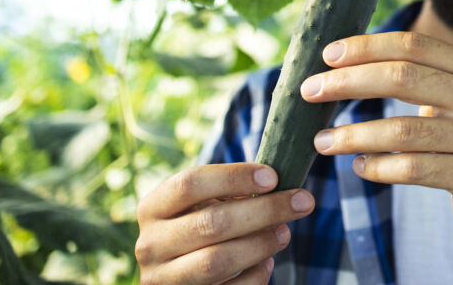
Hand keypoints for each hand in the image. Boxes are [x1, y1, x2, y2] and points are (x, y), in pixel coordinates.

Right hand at [135, 163, 314, 284]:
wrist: (176, 276)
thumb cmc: (199, 228)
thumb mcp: (202, 206)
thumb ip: (230, 195)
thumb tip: (278, 186)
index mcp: (153, 208)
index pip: (189, 184)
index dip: (234, 177)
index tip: (273, 177)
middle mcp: (150, 244)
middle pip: (210, 223)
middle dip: (264, 210)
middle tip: (302, 201)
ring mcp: (162, 279)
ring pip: (217, 261)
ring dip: (260, 244)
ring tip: (285, 232)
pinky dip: (254, 276)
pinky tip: (267, 262)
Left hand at [299, 32, 452, 241]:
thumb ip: (420, 77)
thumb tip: (347, 62)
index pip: (412, 46)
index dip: (366, 47)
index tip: (327, 55)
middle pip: (402, 78)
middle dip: (348, 83)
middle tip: (310, 91)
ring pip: (401, 131)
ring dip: (353, 135)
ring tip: (323, 141)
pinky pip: (413, 170)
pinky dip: (378, 168)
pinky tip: (360, 167)